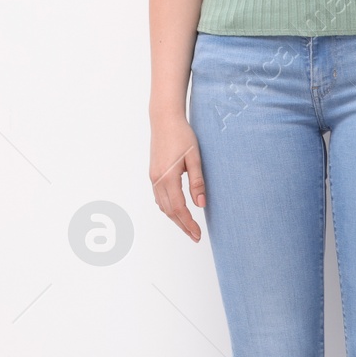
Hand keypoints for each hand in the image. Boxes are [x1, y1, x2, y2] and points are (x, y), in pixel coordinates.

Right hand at [149, 115, 204, 240]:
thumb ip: (197, 182)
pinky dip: (168, 208)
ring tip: (188, 227)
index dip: (188, 223)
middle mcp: (157, 179)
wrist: (164, 119)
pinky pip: (159, 197)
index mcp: (167, 177)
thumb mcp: (195, 158)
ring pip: (162, 205)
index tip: (197, 234)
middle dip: (182, 225)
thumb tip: (201, 204)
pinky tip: (177, 211)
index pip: (178, 208)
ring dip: (175, 218)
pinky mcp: (154, 173)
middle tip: (195, 237)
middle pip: (169, 211)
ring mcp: (153, 177)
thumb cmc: (182, 135)